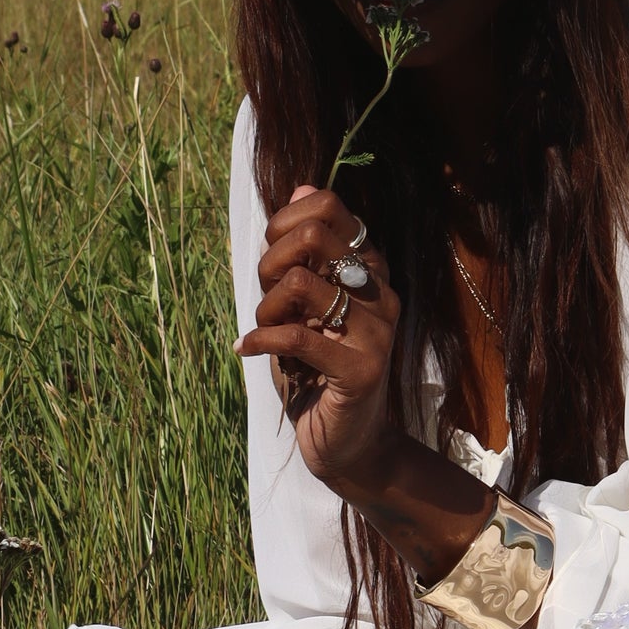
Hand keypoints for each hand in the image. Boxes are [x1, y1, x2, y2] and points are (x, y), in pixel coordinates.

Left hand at [239, 184, 403, 498]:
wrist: (347, 443)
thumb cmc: (317, 369)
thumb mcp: (304, 302)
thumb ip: (304, 251)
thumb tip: (303, 186)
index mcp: (370, 268)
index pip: (330, 206)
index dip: (284, 223)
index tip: (272, 260)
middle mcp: (381, 291)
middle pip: (312, 234)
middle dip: (270, 262)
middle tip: (267, 299)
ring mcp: (377, 330)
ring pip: (299, 281)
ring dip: (265, 307)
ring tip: (266, 331)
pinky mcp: (361, 369)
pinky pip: (296, 335)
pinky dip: (259, 340)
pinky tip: (247, 349)